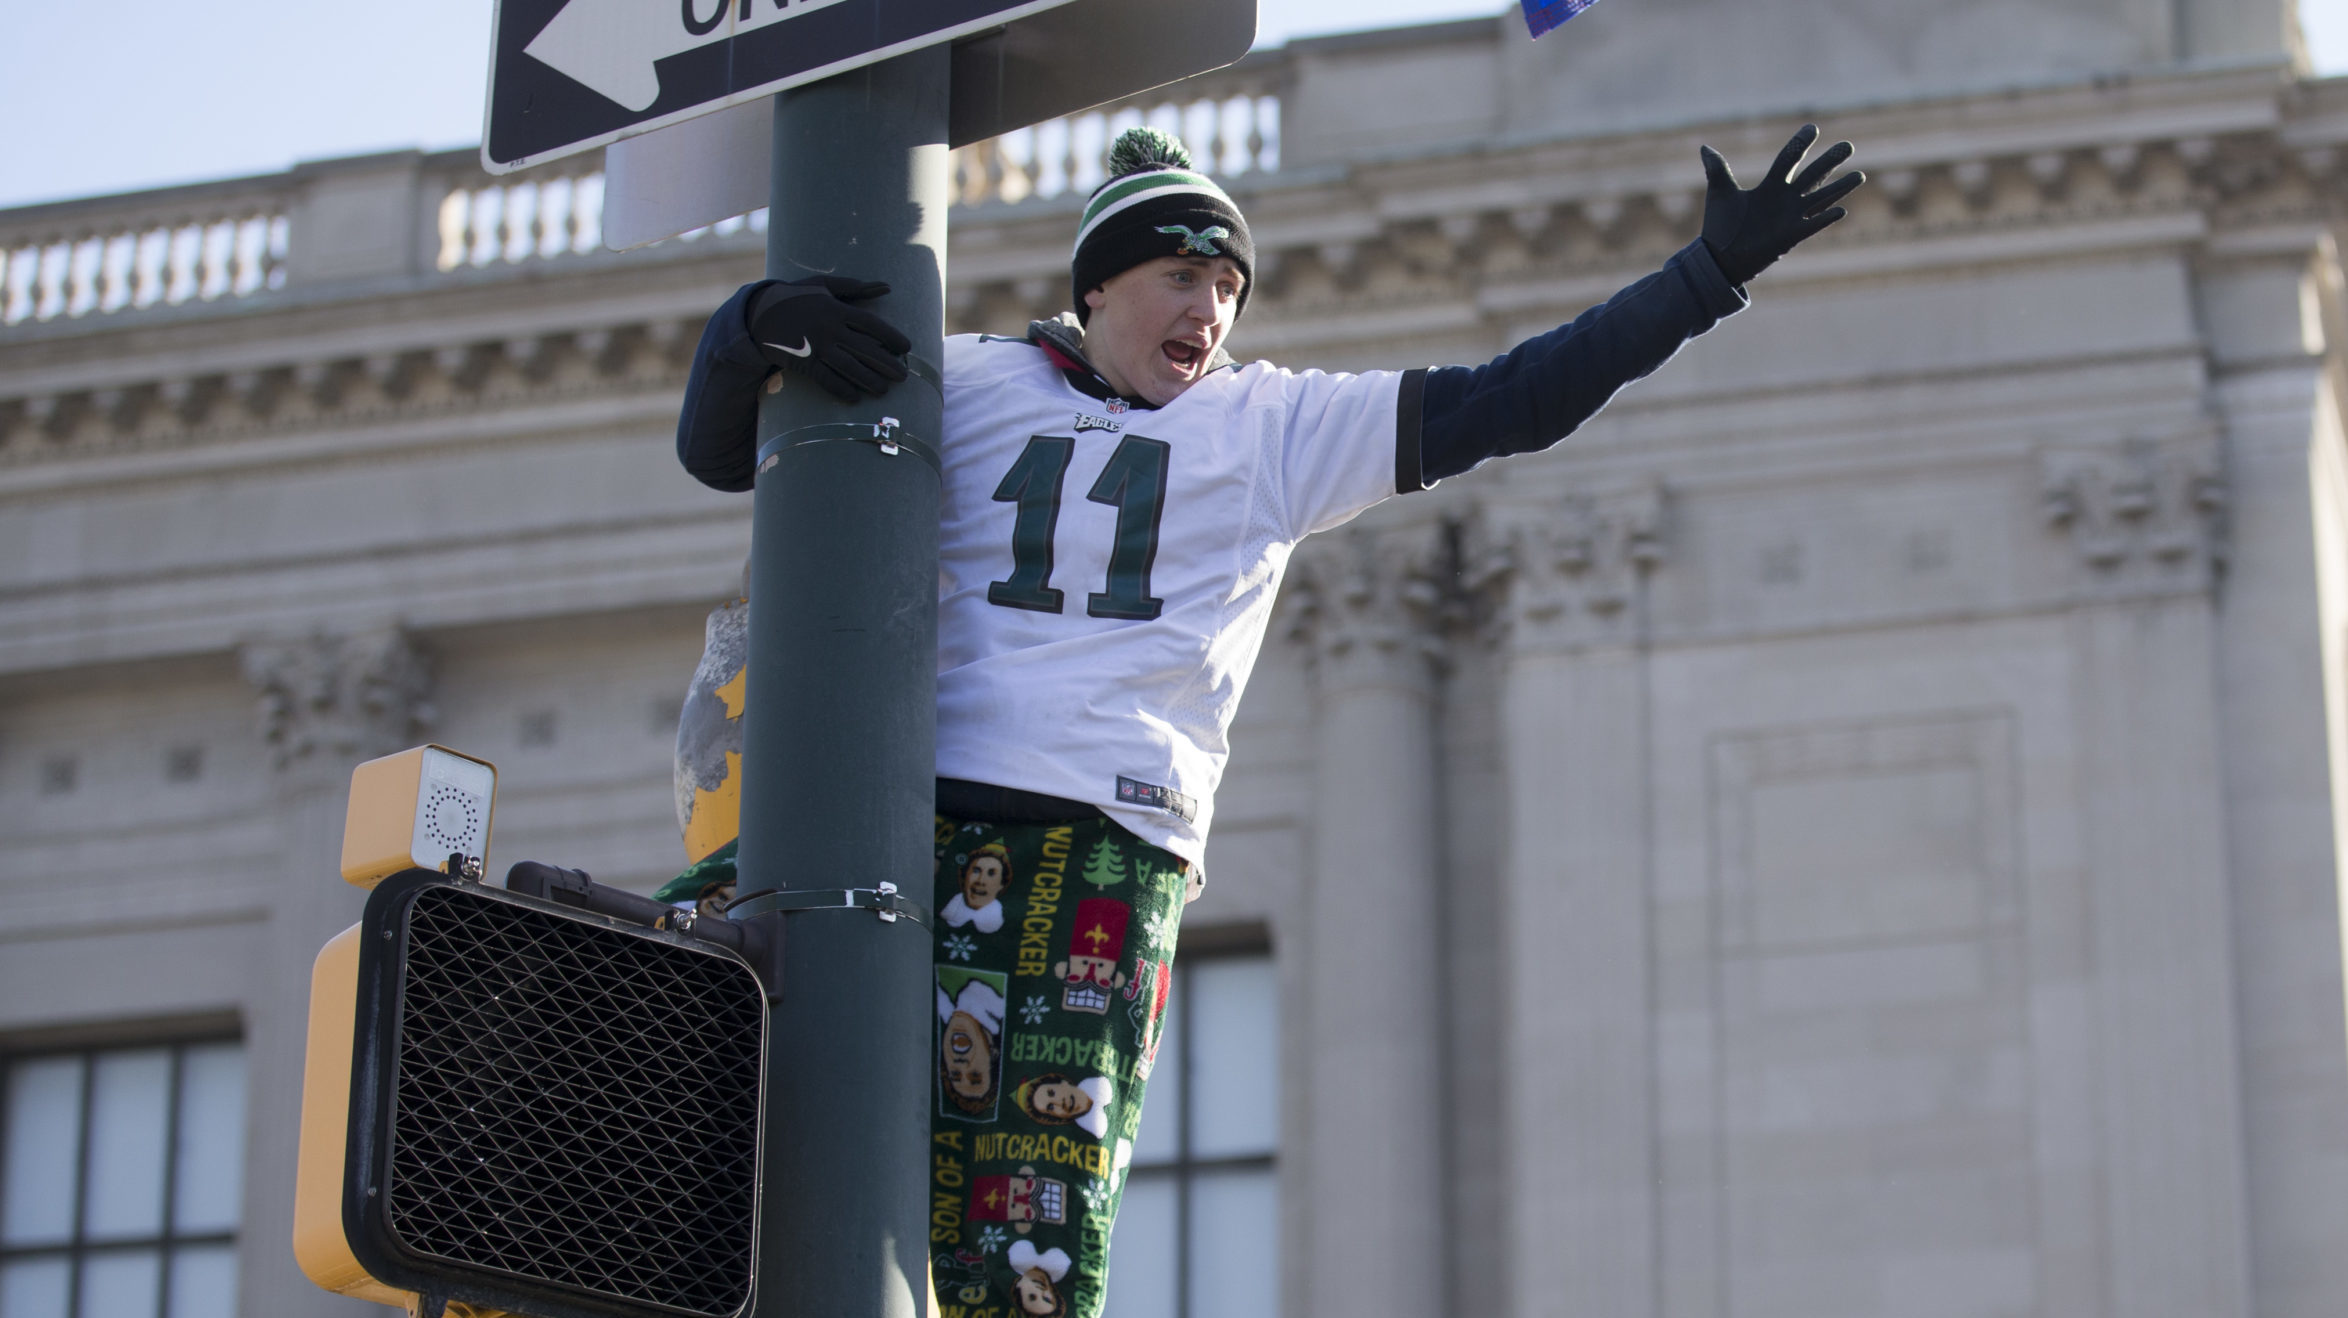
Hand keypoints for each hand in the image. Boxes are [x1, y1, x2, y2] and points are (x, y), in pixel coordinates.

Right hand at [745, 275, 911, 401]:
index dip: (891, 336)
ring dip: (868, 379)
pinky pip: (825, 378)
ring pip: (848, 366)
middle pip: (864, 348)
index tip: (907, 348)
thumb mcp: (823, 285)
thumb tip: (887, 287)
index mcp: (836, 308)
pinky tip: (855, 397)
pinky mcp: (802, 362)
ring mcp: (816, 346)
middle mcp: (829, 328)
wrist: (759, 313)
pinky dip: (840, 388)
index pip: (871, 324)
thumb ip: (855, 287)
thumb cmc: (796, 296)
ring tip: (884, 389)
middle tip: (904, 376)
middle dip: (886, 364)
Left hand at [1698, 125, 1863, 286]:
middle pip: (1812, 175)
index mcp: (1770, 186)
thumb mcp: (1719, 194)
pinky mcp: (1791, 236)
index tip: (1812, 128)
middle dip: (1830, 161)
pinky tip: (1842, 210)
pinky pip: (1812, 225)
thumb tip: (1705, 148)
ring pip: (1820, 198)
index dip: (1799, 145)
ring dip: (1839, 187)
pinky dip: (1825, 218)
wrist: (1720, 257)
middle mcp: (1785, 199)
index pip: (1788, 160)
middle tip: (1849, 145)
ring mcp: (1791, 218)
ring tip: (1860, 175)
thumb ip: (1717, 170)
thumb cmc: (1720, 226)